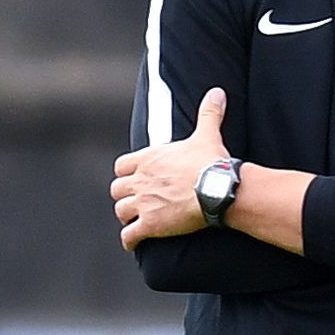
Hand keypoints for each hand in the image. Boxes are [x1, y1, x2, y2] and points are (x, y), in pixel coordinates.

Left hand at [113, 91, 230, 245]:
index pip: (121, 166)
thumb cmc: (211, 161)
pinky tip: (134, 242)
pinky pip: (129, 235)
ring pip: (121, 211)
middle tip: (134, 202)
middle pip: (116, 190)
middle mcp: (141, 181)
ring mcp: (143, 204)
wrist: (217, 189)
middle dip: (123, 196)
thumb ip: (208, 113)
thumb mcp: (206, 134)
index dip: (125, 174)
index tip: (133, 179)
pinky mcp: (150, 225)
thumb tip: (218, 92)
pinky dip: (130, 240)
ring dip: (127, 217)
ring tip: (135, 221)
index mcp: (149, 159)